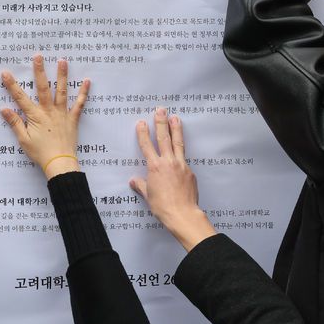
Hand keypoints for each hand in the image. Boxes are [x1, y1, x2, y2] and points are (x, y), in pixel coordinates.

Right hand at [0, 56, 88, 176]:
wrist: (60, 163)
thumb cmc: (40, 153)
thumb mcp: (24, 139)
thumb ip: (15, 123)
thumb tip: (4, 109)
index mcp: (35, 116)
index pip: (20, 98)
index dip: (12, 85)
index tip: (5, 72)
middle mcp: (49, 111)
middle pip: (43, 88)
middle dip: (39, 71)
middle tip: (38, 56)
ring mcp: (62, 114)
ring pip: (61, 91)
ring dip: (62, 75)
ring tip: (63, 61)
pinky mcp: (73, 119)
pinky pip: (79, 104)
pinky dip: (84, 93)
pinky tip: (87, 81)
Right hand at [130, 109, 215, 250]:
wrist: (183, 214)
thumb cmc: (163, 207)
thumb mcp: (148, 196)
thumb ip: (141, 185)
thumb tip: (134, 181)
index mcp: (155, 167)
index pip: (147, 146)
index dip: (143, 133)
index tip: (141, 122)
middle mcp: (168, 163)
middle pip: (164, 138)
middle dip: (161, 122)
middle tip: (160, 110)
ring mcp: (180, 166)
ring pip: (177, 143)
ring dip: (176, 129)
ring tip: (175, 117)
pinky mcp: (190, 172)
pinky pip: (184, 159)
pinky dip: (181, 152)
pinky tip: (180, 150)